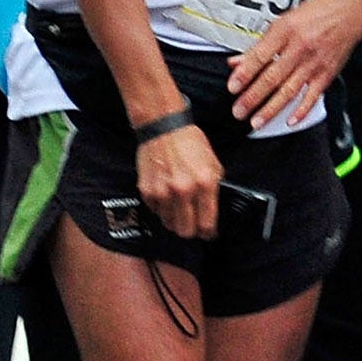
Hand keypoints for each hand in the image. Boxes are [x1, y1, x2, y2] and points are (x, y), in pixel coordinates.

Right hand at [137, 121, 219, 239]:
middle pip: (186, 231)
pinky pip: (155, 211)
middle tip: (194, 224)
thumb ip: (215, 189)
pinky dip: (162, 209)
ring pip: (169, 224)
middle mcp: (183, 190)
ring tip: (180, 208)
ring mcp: (162, 192)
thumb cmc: (189, 143)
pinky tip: (167, 197)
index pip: (207, 223)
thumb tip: (214, 211)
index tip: (209, 233)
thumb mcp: (213, 164)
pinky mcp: (147, 190)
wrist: (163, 127)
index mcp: (204, 184)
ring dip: (175, 220)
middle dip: (192, 231)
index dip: (209, 233)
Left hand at [229, 0, 361, 129]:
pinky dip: (302, 110)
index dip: (244, 74)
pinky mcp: (327, 73)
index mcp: (285, 31)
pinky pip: (313, 95)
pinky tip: (290, 120)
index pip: (260, 56)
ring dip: (271, 108)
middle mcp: (299, 48)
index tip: (232, 87)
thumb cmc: (316, 15)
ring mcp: (314, 63)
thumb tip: (237, 62)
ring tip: (256, 121)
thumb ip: (261, 45)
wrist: (349, 12)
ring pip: (289, 90)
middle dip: (253, 97)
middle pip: (272, 77)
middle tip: (239, 111)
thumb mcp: (283, 22)